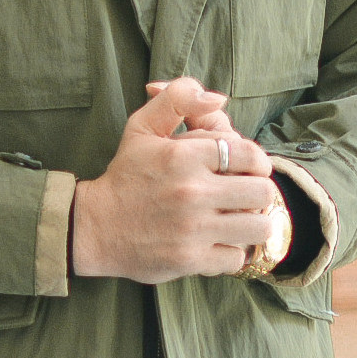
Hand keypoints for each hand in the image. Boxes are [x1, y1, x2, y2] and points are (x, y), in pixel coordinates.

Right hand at [71, 78, 279, 282]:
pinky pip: (236, 258)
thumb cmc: (125, 176)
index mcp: (183, 156)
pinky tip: (216, 243)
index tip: (249, 170)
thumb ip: (178, 98)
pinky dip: (230, 253)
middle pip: (263, 192)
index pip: (250, 154)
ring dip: (251, 225)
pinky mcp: (190, 259)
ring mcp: (192, 229)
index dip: (257, 162)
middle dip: (258, 193)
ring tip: (237, 221)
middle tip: (244, 197)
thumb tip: (218, 98)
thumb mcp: (141, 126)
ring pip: (258, 228)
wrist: (93, 227)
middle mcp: (191, 192)